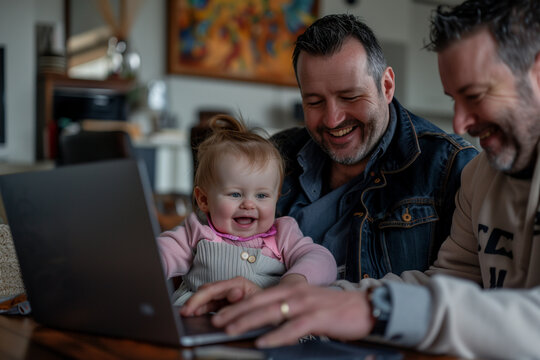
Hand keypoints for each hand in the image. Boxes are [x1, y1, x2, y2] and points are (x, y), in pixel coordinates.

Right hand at [180, 276, 262, 315]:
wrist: (279, 309)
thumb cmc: (268, 306)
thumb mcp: (256, 305)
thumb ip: (240, 304)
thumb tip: (226, 304)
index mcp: (238, 284)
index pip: (214, 289)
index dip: (200, 299)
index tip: (191, 309)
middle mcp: (231, 286)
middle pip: (207, 291)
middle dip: (194, 301)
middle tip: (183, 312)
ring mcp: (229, 294)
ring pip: (206, 296)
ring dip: (196, 304)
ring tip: (185, 314)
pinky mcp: (227, 303)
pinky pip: (210, 304)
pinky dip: (201, 308)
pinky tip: (195, 314)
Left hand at [211, 283, 374, 347]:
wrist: (364, 307)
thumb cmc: (334, 309)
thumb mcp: (307, 302)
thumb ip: (288, 306)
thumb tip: (267, 318)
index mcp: (292, 288)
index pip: (258, 296)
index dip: (238, 305)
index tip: (220, 313)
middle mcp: (296, 293)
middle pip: (259, 302)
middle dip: (235, 312)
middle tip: (216, 322)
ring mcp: (306, 304)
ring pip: (271, 312)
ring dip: (248, 322)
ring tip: (230, 330)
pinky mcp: (317, 317)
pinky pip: (292, 328)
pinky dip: (275, 335)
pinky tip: (262, 341)